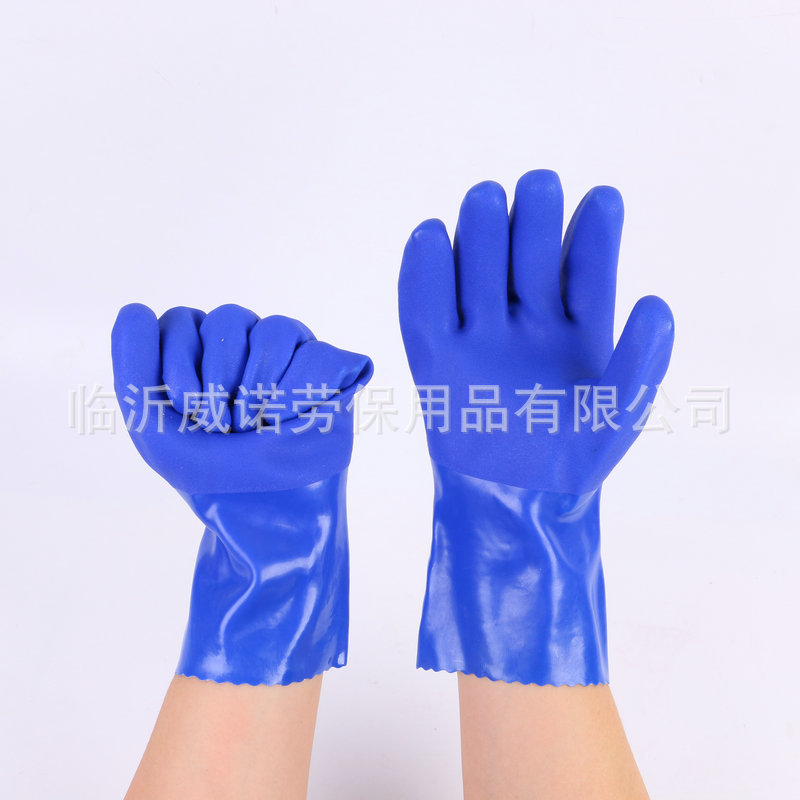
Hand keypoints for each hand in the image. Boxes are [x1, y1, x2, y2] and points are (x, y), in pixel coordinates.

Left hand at [112, 303, 372, 685]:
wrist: (267, 515)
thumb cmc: (211, 473)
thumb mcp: (153, 425)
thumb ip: (132, 365)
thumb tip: (135, 306)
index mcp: (204, 354)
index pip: (182, 320)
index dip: (178, 362)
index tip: (183, 412)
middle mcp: (249, 347)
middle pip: (228, 319)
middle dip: (216, 378)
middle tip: (221, 427)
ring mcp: (293, 356)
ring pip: (275, 329)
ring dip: (256, 386)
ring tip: (255, 427)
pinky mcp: (333, 373)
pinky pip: (316, 355)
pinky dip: (296, 392)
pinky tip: (288, 422)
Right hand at [399, 170, 673, 493]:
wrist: (513, 504)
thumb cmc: (572, 460)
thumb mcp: (618, 416)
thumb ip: (641, 363)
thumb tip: (655, 301)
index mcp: (580, 327)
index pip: (586, 267)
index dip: (595, 232)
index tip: (604, 201)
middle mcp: (529, 321)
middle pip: (526, 253)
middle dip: (532, 217)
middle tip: (537, 187)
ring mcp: (480, 334)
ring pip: (476, 266)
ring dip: (482, 230)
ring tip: (487, 201)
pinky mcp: (435, 354)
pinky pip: (423, 307)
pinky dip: (422, 270)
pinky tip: (430, 235)